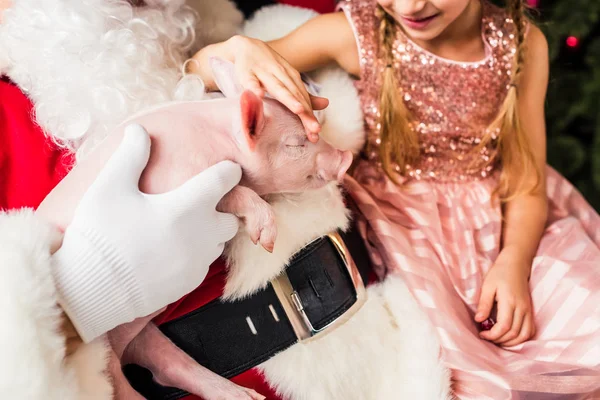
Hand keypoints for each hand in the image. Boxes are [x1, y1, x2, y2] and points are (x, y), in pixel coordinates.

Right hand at [53, 124, 241, 341]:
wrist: (91, 290)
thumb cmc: (101, 234)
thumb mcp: (110, 187)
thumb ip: (131, 155)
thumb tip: (139, 130)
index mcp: (189, 206)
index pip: (225, 180)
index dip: (227, 171)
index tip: (224, 168)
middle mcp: (202, 235)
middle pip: (230, 217)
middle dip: (219, 208)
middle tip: (194, 202)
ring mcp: (198, 262)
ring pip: (218, 241)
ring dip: (208, 232)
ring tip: (180, 227)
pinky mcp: (190, 282)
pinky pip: (203, 263)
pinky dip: (194, 254)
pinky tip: (169, 251)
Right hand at [188, 35, 328, 141]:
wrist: (245, 46)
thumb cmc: (268, 67)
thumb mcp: (286, 79)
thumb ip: (302, 94)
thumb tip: (326, 104)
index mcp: (291, 77)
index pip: (303, 98)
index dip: (310, 116)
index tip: (316, 133)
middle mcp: (280, 74)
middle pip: (294, 95)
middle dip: (305, 112)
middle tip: (315, 129)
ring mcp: (263, 72)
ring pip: (276, 86)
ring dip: (288, 98)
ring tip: (298, 110)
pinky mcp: (245, 71)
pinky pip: (250, 80)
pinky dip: (254, 87)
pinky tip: (258, 95)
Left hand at [475, 248, 535, 346]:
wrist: (515, 265)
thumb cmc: (499, 274)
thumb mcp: (487, 286)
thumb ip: (484, 304)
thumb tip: (478, 320)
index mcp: (510, 301)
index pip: (504, 326)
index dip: (493, 335)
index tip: (482, 334)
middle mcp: (522, 308)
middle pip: (514, 333)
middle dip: (499, 340)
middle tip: (487, 337)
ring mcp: (528, 310)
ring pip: (524, 335)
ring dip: (511, 342)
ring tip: (497, 340)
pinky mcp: (530, 311)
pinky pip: (530, 330)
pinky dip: (521, 338)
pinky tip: (509, 337)